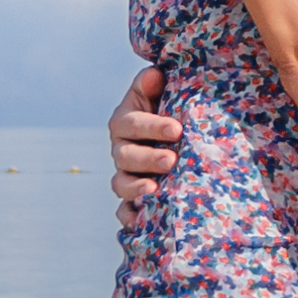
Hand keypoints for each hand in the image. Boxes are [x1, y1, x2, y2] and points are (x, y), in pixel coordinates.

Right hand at [106, 63, 173, 209]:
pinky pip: (125, 212)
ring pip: (122, 185)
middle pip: (126, 157)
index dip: (152, 126)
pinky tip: (140, 222)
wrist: (176, 138)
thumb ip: (154, 84)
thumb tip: (154, 75)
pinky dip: (130, 217)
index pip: (132, 123)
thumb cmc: (171, 110)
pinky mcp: (132, 199)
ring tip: (155, 190)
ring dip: (137, 188)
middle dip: (148, 159)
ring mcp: (125, 176)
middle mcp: (121, 150)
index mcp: (125, 122)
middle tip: (172, 160)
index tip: (177, 129)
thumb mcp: (163, 93)